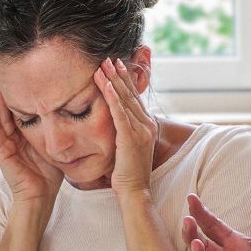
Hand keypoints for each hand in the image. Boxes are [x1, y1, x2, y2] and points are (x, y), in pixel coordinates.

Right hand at [0, 80, 62, 204]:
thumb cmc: (50, 175)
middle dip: (7, 93)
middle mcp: (14, 138)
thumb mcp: (56, 147)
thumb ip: (59, 133)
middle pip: (9, 110)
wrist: (41, 196)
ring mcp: (6, 144)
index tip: (26, 78)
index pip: (23, 111)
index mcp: (26, 136)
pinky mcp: (1, 152)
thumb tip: (77, 115)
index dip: (23, 96)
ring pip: (0, 116)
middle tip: (4, 72)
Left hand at [94, 57, 157, 196]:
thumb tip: (116, 125)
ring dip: (113, 80)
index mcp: (148, 127)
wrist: (134, 192)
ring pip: (124, 99)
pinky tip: (103, 83)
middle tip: (109, 58)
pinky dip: (110, 95)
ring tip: (103, 65)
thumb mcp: (128, 149)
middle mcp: (147, 125)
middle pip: (131, 94)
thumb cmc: (128, 175)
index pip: (135, 99)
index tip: (117, 67)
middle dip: (119, 75)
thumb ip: (125, 134)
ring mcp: (141, 130)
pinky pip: (118, 111)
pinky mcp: (130, 136)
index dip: (125, 82)